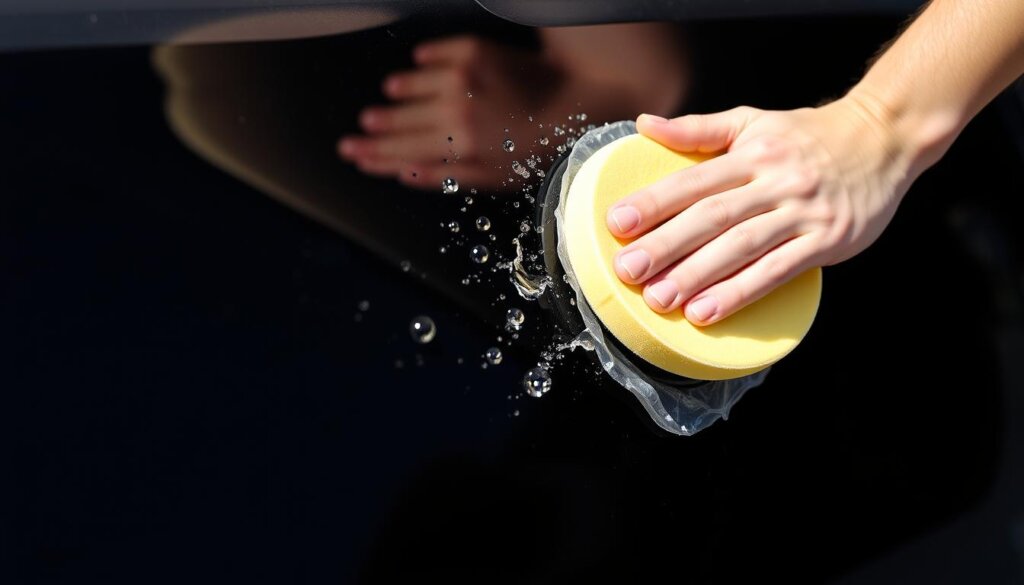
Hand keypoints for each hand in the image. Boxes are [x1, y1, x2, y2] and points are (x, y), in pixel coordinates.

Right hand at [337, 35, 563, 190]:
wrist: (578, 102)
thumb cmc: (541, 148)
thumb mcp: (494, 176)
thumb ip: (445, 175)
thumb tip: (404, 174)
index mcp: (458, 144)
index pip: (402, 151)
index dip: (374, 154)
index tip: (354, 155)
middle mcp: (454, 109)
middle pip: (400, 120)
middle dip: (374, 129)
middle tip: (354, 133)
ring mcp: (462, 76)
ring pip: (413, 85)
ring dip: (397, 93)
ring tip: (386, 96)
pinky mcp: (475, 51)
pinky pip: (435, 53)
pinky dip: (423, 60)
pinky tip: (414, 63)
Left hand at [608, 97, 922, 325]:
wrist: (885, 139)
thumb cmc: (808, 136)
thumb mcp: (752, 122)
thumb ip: (697, 130)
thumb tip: (643, 125)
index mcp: (751, 153)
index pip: (694, 180)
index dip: (655, 202)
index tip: (618, 223)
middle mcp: (774, 181)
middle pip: (713, 215)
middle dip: (667, 244)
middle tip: (629, 270)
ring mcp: (802, 212)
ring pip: (743, 246)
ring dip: (699, 275)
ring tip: (661, 298)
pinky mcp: (826, 241)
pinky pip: (778, 271)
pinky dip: (741, 292)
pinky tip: (708, 311)